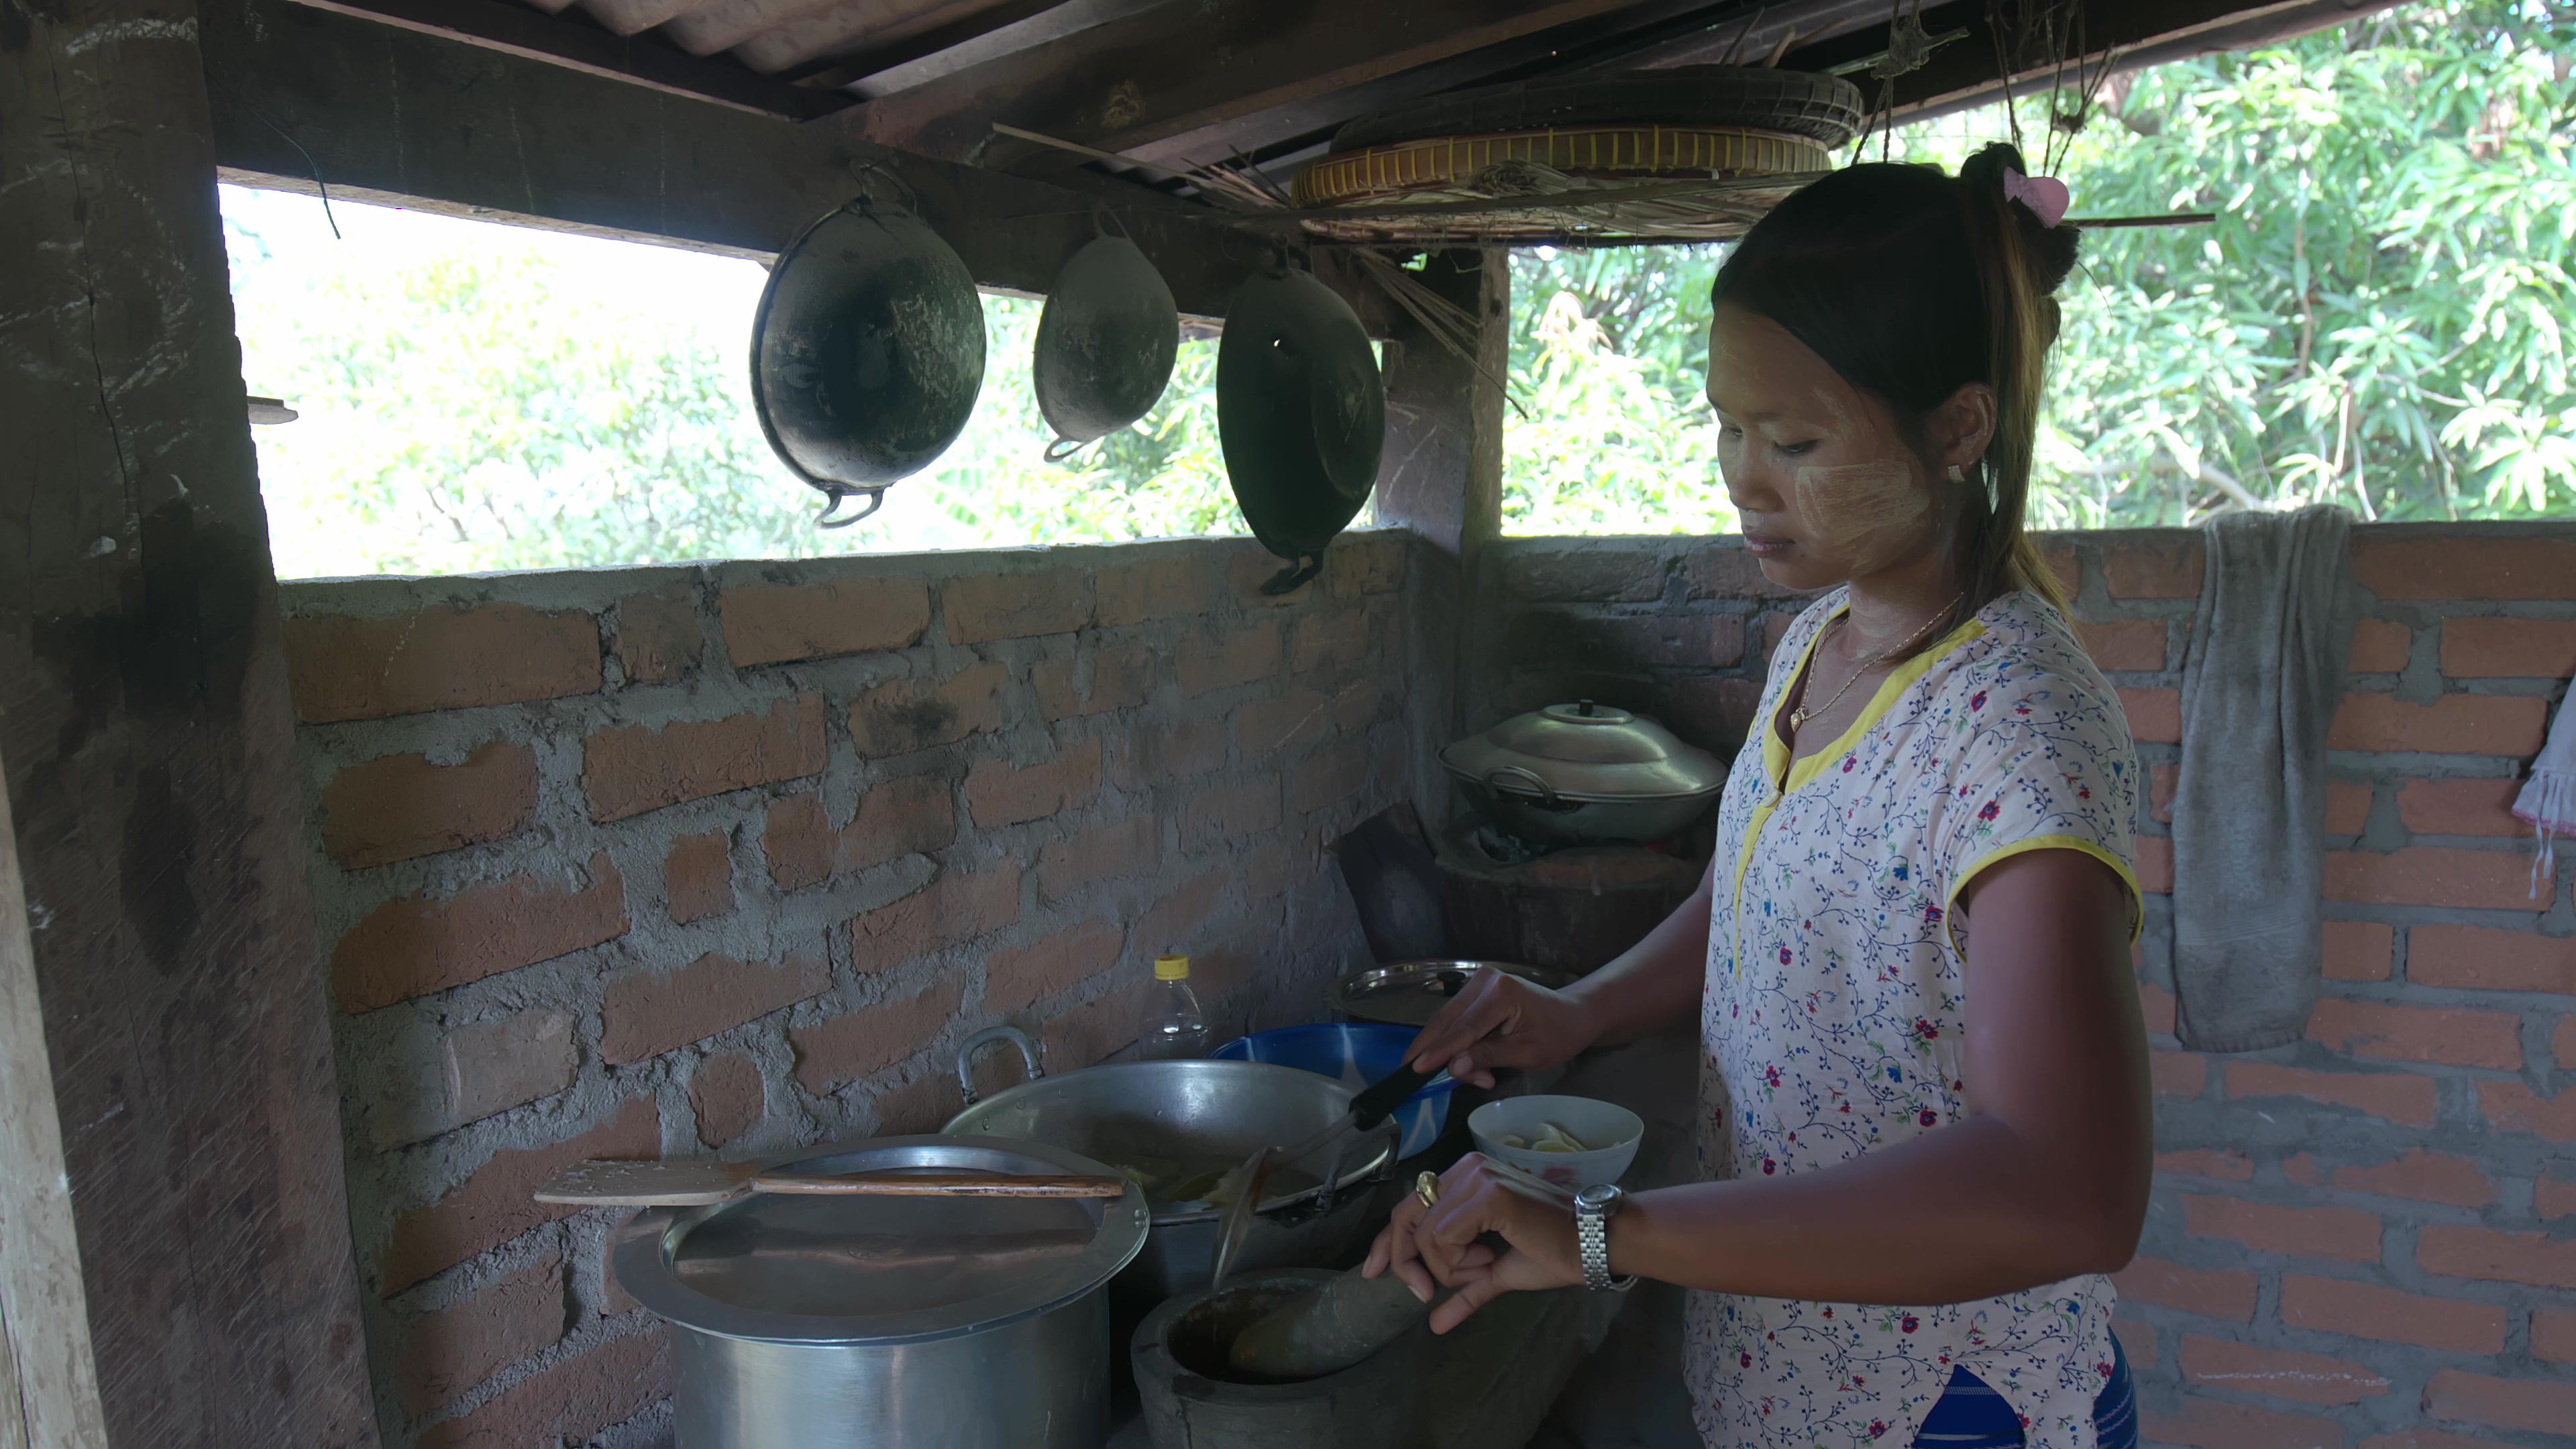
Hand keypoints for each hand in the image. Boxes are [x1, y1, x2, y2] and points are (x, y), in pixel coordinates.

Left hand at [1361, 1154, 1582, 1332]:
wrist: (1592, 1246)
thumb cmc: (1552, 1253)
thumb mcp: (1496, 1274)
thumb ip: (1464, 1291)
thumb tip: (1436, 1324)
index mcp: (1466, 1178)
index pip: (1409, 1206)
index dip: (1386, 1241)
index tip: (1372, 1272)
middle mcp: (1467, 1170)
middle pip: (1406, 1215)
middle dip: (1404, 1260)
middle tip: (1421, 1292)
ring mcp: (1477, 1179)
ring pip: (1426, 1233)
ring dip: (1448, 1266)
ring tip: (1484, 1267)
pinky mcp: (1487, 1195)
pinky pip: (1443, 1237)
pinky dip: (1457, 1261)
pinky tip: (1488, 1260)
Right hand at [1405, 967, 1598, 1087]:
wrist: (1574, 1015)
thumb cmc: (1557, 1036)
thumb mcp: (1526, 1054)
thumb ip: (1488, 1057)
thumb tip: (1453, 1067)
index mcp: (1501, 993)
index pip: (1463, 1029)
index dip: (1439, 1051)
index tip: (1415, 1069)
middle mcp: (1484, 981)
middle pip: (1449, 1021)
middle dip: (1439, 1053)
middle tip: (1424, 1078)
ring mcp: (1479, 982)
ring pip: (1448, 1021)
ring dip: (1449, 1050)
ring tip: (1475, 1076)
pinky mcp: (1477, 989)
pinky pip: (1457, 1019)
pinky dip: (1457, 1041)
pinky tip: (1470, 1061)